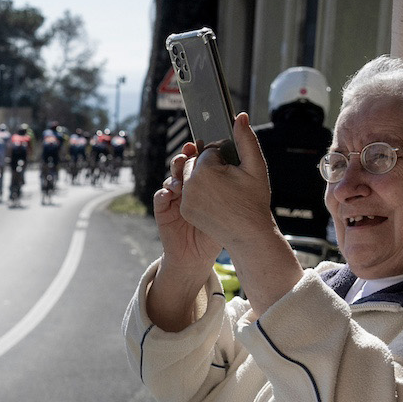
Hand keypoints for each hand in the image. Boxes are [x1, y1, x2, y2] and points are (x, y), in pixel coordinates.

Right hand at [151, 143, 222, 276]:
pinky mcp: (163, 211)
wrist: (199, 257)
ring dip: (174, 171)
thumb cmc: (218, 232)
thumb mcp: (232, 206)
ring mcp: (174, 199)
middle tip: (190, 151)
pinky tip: (173, 191)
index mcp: (204, 185)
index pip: (198, 163)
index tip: (203, 144)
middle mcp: (188, 189)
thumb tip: (241, 160)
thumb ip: (234, 187)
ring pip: (171, 178)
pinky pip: (160, 197)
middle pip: (182, 167)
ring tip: (182, 170)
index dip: (199, 153)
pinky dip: (165, 192)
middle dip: (185, 158)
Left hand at [174, 113, 275, 255]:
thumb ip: (246, 139)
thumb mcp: (255, 167)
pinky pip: (188, 193)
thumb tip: (241, 116)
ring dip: (202, 179)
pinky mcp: (184, 210)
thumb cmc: (254, 201)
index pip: (209, 152)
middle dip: (209, 167)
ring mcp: (185, 199)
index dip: (223, 158)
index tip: (234, 170)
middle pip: (195, 163)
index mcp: (205, 170)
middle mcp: (190, 183)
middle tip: (227, 181)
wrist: (249, 234)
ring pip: (190, 177)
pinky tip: (214, 200)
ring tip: (221, 190)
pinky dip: (197, 193)